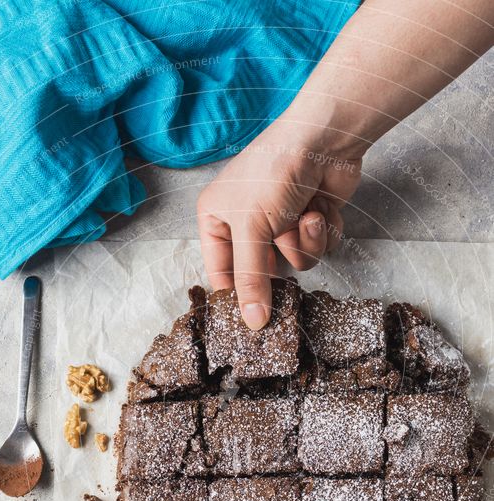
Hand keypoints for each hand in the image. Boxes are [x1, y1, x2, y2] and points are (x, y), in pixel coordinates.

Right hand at [197, 117, 361, 328]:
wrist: (324, 137)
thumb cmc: (274, 173)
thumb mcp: (253, 229)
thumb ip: (251, 278)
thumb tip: (252, 322)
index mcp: (216, 218)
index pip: (220, 272)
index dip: (237, 295)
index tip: (252, 320)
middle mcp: (246, 221)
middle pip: (262, 271)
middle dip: (278, 261)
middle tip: (283, 255)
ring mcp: (281, 221)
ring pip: (294, 262)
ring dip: (304, 243)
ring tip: (305, 216)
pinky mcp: (311, 219)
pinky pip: (317, 247)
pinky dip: (322, 231)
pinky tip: (321, 206)